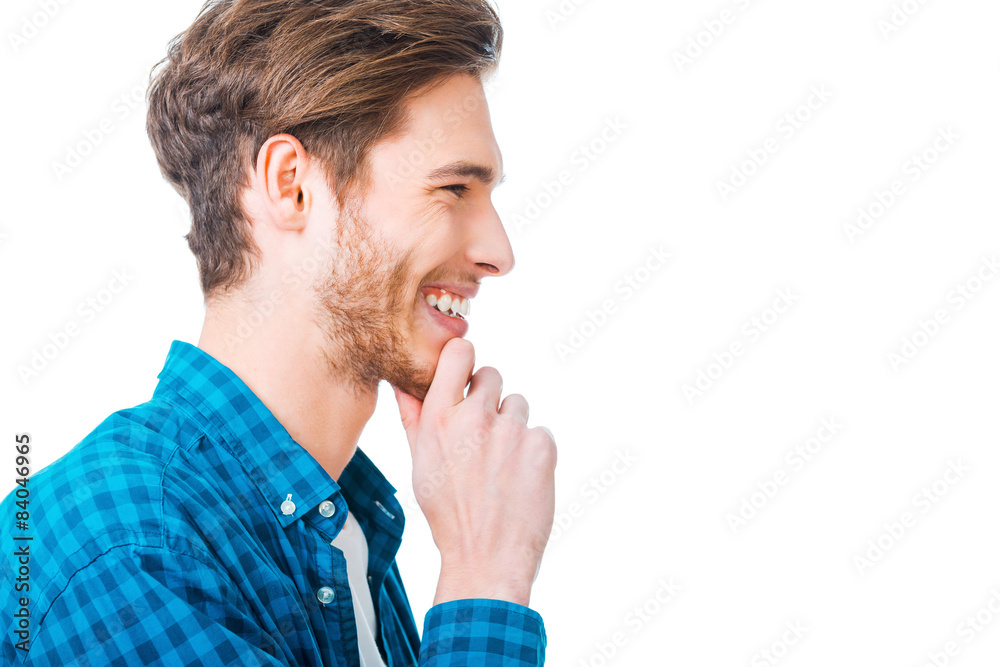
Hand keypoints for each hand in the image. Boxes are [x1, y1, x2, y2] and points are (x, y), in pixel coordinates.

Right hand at [392, 337, 556, 606]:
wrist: (486, 559)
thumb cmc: (448, 513)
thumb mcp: (420, 463)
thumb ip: (414, 417)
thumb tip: (404, 382)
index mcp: (439, 419)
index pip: (459, 353)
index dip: (464, 359)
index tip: (465, 375)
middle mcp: (475, 418)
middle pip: (492, 376)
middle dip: (489, 399)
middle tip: (483, 438)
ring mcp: (511, 430)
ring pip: (518, 406)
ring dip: (512, 427)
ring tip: (500, 466)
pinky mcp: (542, 445)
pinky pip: (540, 432)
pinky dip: (533, 451)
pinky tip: (520, 478)